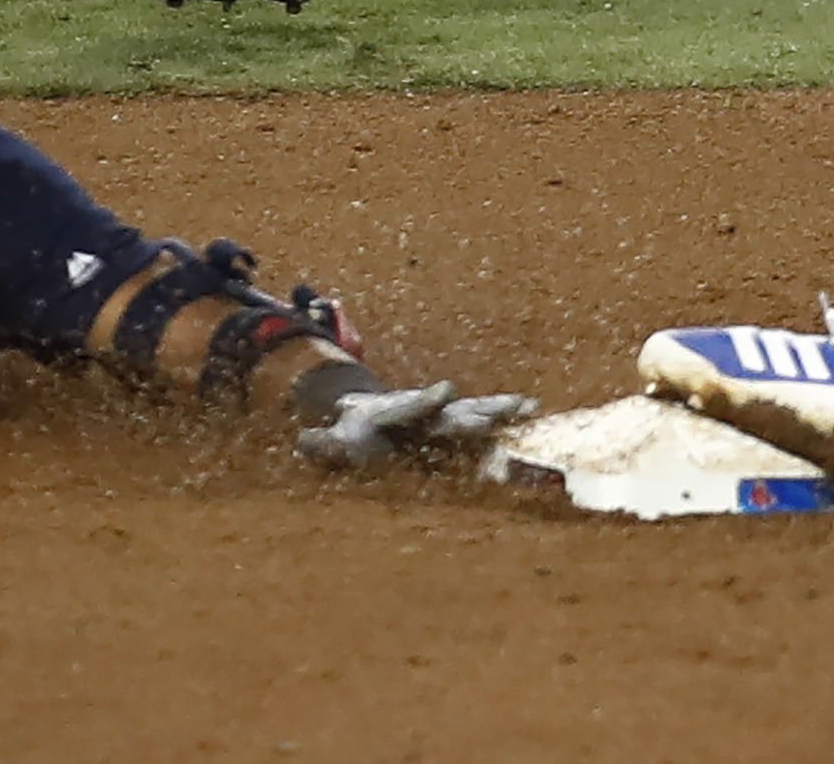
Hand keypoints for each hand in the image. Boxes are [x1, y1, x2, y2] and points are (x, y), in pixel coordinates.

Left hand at [292, 378, 538, 469]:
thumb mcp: (336, 439)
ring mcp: (444, 416)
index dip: (427, 400)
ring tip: (527, 407)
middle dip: (473, 414)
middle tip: (495, 414)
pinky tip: (534, 413)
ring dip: (498, 411)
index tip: (447, 391)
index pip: (411, 407)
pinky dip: (507, 420)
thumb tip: (300, 441)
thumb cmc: (355, 431)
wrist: (373, 411)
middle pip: (451, 413)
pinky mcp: (457, 425)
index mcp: (395, 413)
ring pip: (474, 411)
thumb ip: (323, 443)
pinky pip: (485, 424)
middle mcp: (424, 412)